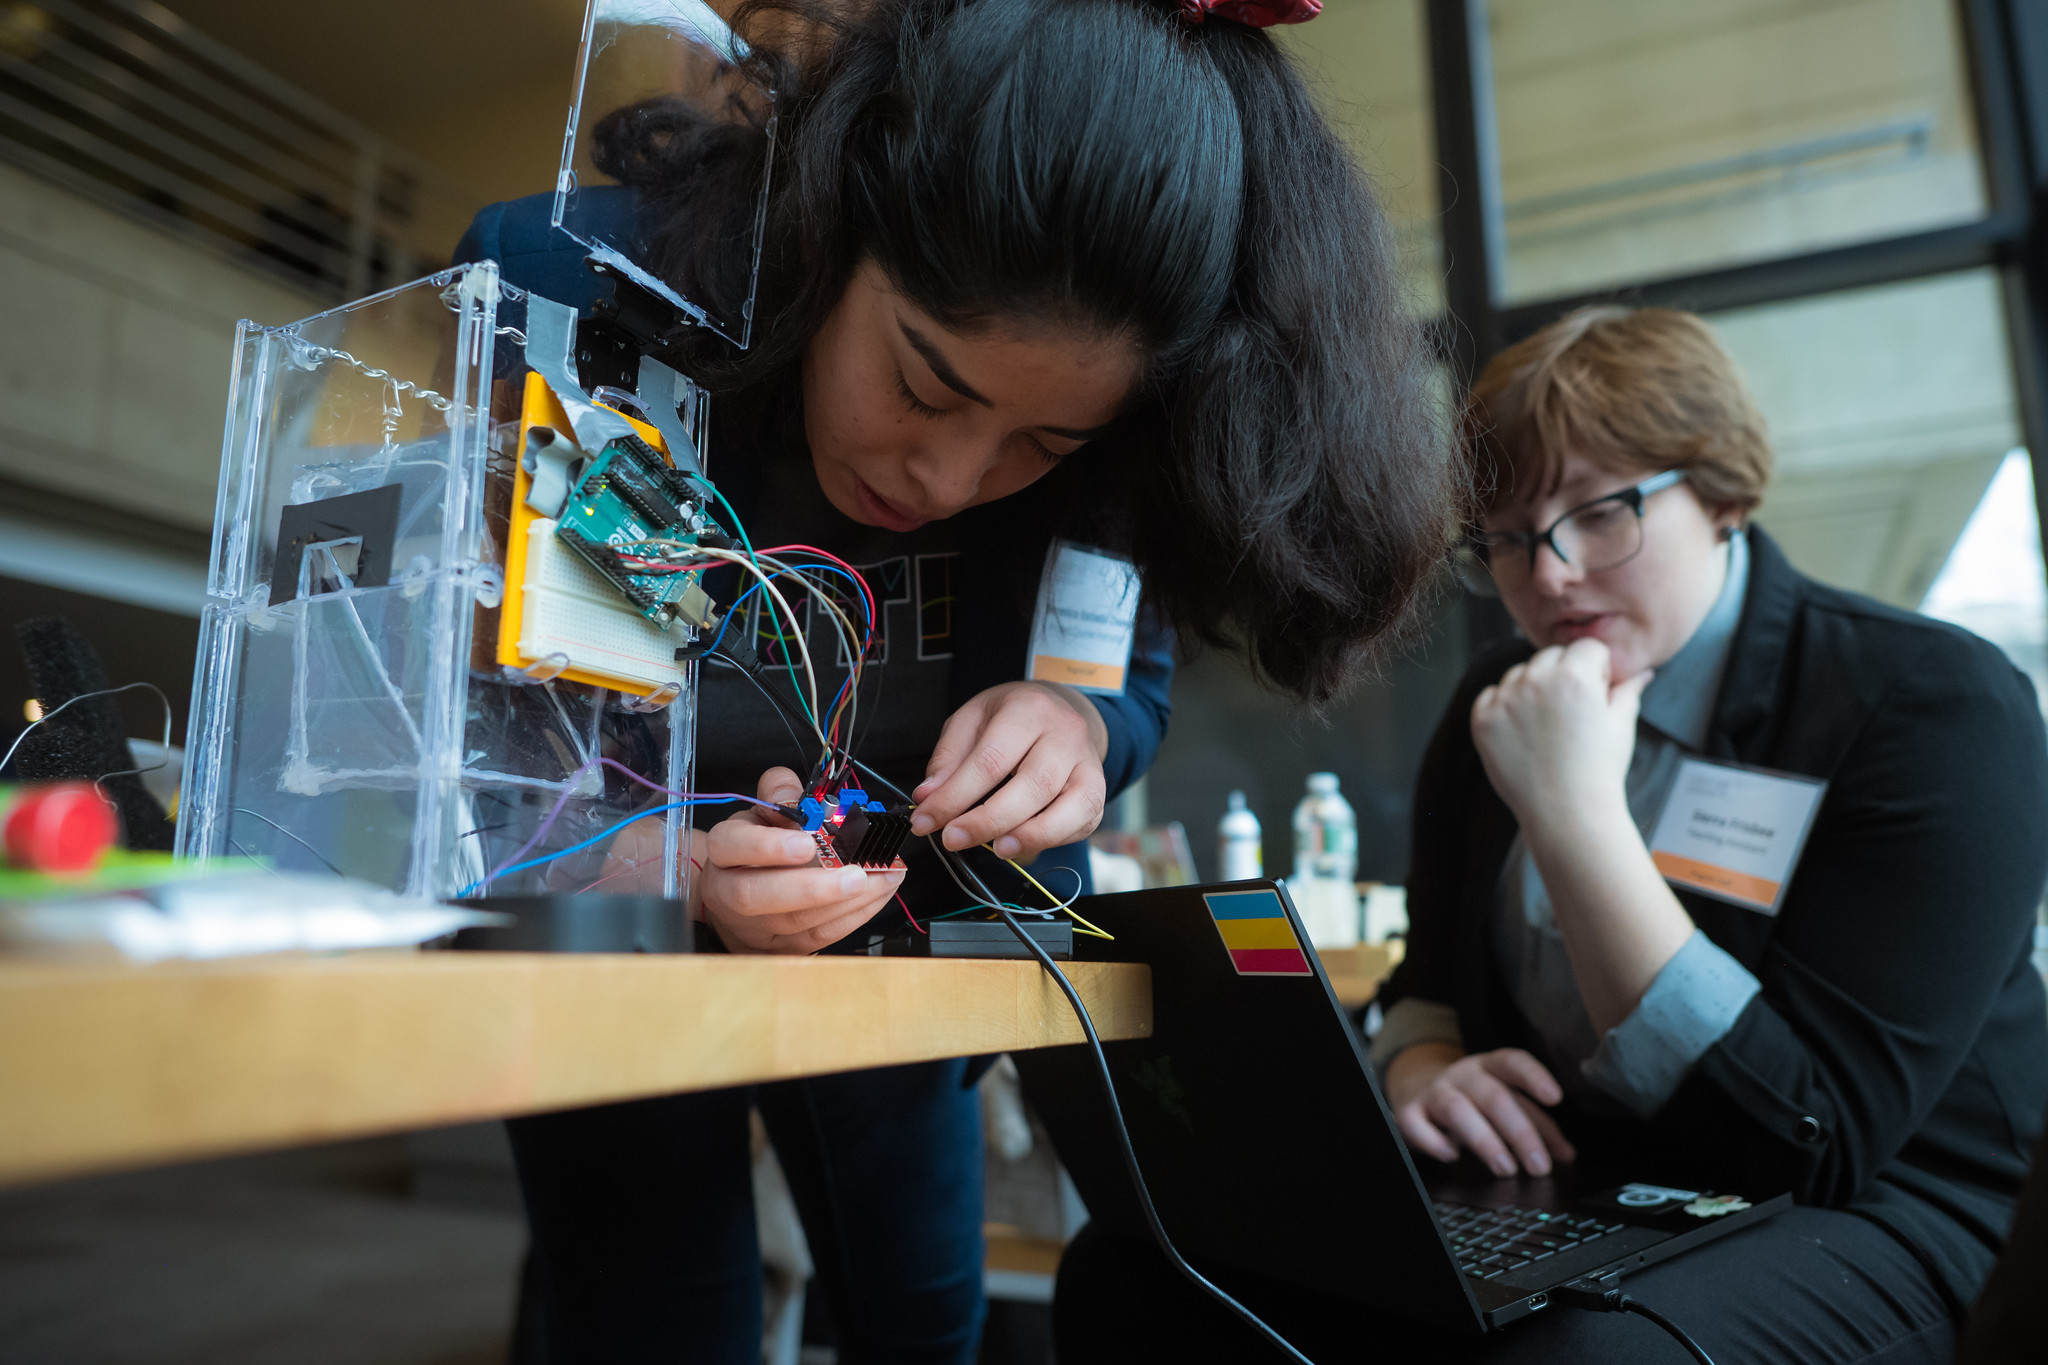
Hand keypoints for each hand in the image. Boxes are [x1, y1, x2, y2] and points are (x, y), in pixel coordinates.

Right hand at [698, 767, 904, 953]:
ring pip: (798, 922)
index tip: (806, 843)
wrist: (741, 897)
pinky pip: (822, 935)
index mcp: (724, 852)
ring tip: (884, 877)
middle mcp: (731, 894)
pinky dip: (857, 914)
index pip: (732, 846)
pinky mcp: (785, 947)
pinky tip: (880, 892)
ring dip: (848, 901)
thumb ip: (780, 793)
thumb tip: (798, 797)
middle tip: (856, 875)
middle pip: (758, 896)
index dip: (767, 845)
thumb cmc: (757, 849)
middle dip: (811, 888)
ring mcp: (757, 927)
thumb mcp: (762, 812)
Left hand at [908, 682, 1108, 861]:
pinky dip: (1051, 840)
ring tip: (995, 849)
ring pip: (1067, 806)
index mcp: (1029, 709)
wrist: (1061, 710)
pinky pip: (1080, 822)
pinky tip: (1021, 845)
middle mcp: (1065, 734)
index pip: (991, 760)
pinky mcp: (1096, 791)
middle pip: (1032, 785)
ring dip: (1028, 836)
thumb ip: (948, 758)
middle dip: (988, 821)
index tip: (925, 820)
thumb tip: (928, 797)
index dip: (955, 796)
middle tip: (953, 839)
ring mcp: (1087, 763)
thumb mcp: (971, 719)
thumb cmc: (1011, 717)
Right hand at [1387, 1044, 1576, 1177]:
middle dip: (1520, 1133)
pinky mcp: (1409, 1112)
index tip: (1555, 1098)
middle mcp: (1461, 1075)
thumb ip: (1538, 1126)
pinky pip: (1417, 1124)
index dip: (1534, 1077)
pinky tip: (1453, 1156)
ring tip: (1506, 1169)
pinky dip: (1436, 1142)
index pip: (1512, 1061)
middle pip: (1493, 1096)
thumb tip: (1567, 1155)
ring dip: (1486, 1141)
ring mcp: (1433, 1092)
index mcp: (1490, 1067)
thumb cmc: (1474, 1101)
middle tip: (1539, 1166)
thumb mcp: (1507, 1104)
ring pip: (1458, 1109)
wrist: (1419, 1090)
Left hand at [1470, 639, 1649, 830]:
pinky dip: (1504, 707)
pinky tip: (1524, 732)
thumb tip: (1641, 673)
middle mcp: (1537, 681)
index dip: (1595, 669)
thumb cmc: (1597, 772)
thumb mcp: (1621, 724)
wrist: (1566, 813)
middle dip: (1563, 675)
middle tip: (1572, 713)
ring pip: (1520, 673)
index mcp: (1575, 676)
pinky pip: (1490, 695)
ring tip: (1548, 727)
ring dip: (1531, 688)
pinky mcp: (1484, 719)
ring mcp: (1506, 699)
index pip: (1586, 648)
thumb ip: (1627, 689)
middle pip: (1551, 656)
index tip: (1595, 693)